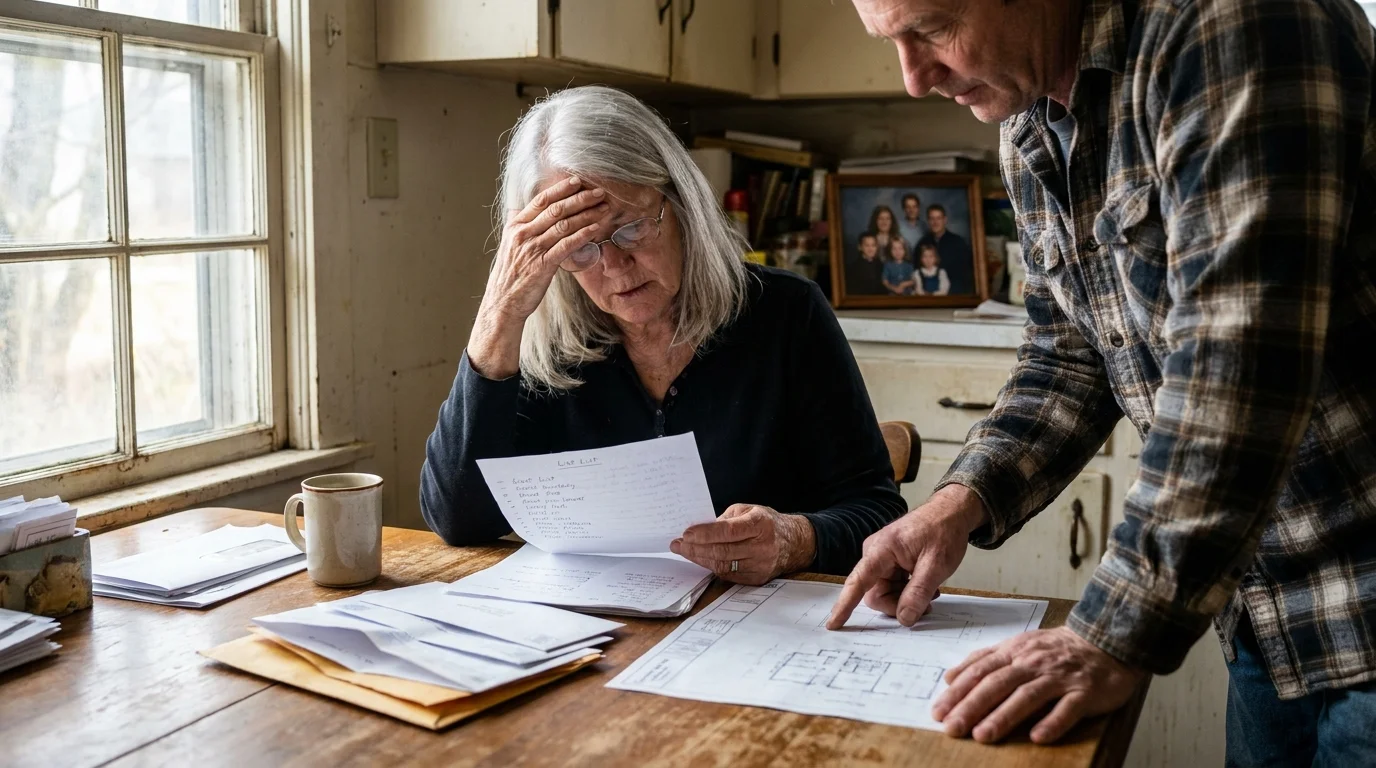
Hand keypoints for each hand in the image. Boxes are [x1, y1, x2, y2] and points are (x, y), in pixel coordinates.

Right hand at [467, 176, 611, 377]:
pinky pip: (566, 245)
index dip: (560, 189)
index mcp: (516, 226)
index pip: (540, 201)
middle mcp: (523, 234)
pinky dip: (582, 234)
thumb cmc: (510, 276)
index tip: (577, 181)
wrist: (503, 303)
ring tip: (603, 208)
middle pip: (555, 209)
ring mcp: (532, 249)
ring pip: (563, 225)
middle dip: (579, 198)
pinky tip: (596, 229)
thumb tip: (517, 210)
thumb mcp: (509, 246)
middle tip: (598, 192)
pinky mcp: (542, 265)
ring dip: (586, 214)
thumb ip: (516, 227)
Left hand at [670, 504, 815, 584]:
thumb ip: (725, 520)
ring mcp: (761, 566)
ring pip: (722, 566)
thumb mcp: (748, 510)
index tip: (686, 533)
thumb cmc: (767, 523)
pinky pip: (729, 576)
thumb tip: (700, 531)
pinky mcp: (757, 579)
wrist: (794, 544)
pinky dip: (712, 567)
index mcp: (760, 524)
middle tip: (677, 545)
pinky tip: (702, 560)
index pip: (727, 531)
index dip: (704, 533)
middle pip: (722, 551)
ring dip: (700, 559)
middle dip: (695, 548)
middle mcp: (762, 547)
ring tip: (685, 552)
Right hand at [826, 484, 985, 628]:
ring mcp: (881, 557)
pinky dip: (907, 590)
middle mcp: (875, 553)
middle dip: (897, 604)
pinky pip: (891, 586)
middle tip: (925, 604)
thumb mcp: (936, 565)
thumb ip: (918, 593)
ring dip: (906, 597)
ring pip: (885, 592)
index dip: (845, 605)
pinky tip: (924, 583)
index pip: (858, 581)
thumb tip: (904, 618)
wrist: (951, 513)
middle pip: (875, 594)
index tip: (833, 624)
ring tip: (929, 589)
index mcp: (881, 549)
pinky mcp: (889, 561)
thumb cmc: (943, 531)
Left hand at [932, 626, 1146, 743]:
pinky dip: (1053, 722)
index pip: (980, 672)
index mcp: (1015, 652)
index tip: (939, 712)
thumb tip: (950, 676)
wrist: (1105, 639)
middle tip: (952, 728)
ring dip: (1004, 716)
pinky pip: (1068, 708)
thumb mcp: (1017, 647)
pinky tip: (1038, 737)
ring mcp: (1060, 676)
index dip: (958, 692)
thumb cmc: (1055, 649)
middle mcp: (1034, 662)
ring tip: (983, 735)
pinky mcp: (1086, 691)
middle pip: (998, 684)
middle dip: (972, 706)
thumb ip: (984, 660)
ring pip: (1028, 696)